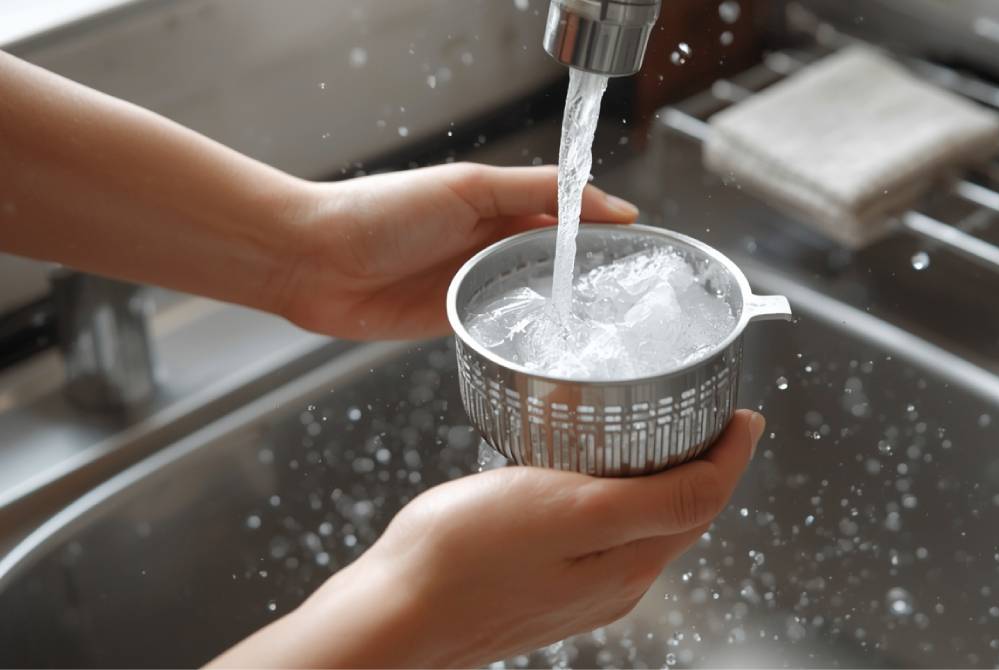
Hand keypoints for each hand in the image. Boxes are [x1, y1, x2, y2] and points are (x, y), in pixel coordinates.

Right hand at [209, 410, 765, 667]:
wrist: (396, 614)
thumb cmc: (467, 555)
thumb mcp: (573, 510)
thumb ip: (657, 499)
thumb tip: (724, 466)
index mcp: (634, 563)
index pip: (709, 497)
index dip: (732, 450)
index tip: (741, 410)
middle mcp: (618, 582)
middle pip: (682, 512)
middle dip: (701, 461)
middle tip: (701, 408)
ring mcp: (583, 588)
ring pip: (643, 523)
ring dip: (659, 477)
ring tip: (649, 428)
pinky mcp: (549, 584)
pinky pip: (602, 535)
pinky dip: (615, 496)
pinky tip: (587, 473)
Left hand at [278, 163, 638, 340]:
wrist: (315, 261)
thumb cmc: (382, 212)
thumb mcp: (469, 188)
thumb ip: (536, 191)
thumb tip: (607, 203)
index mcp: (500, 202)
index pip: (569, 213)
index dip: (606, 229)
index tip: (648, 250)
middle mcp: (492, 243)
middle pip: (558, 259)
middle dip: (594, 274)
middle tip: (637, 298)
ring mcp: (475, 284)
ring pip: (536, 297)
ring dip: (565, 309)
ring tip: (608, 326)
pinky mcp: (456, 321)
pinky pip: (504, 328)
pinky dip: (528, 334)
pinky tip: (556, 346)